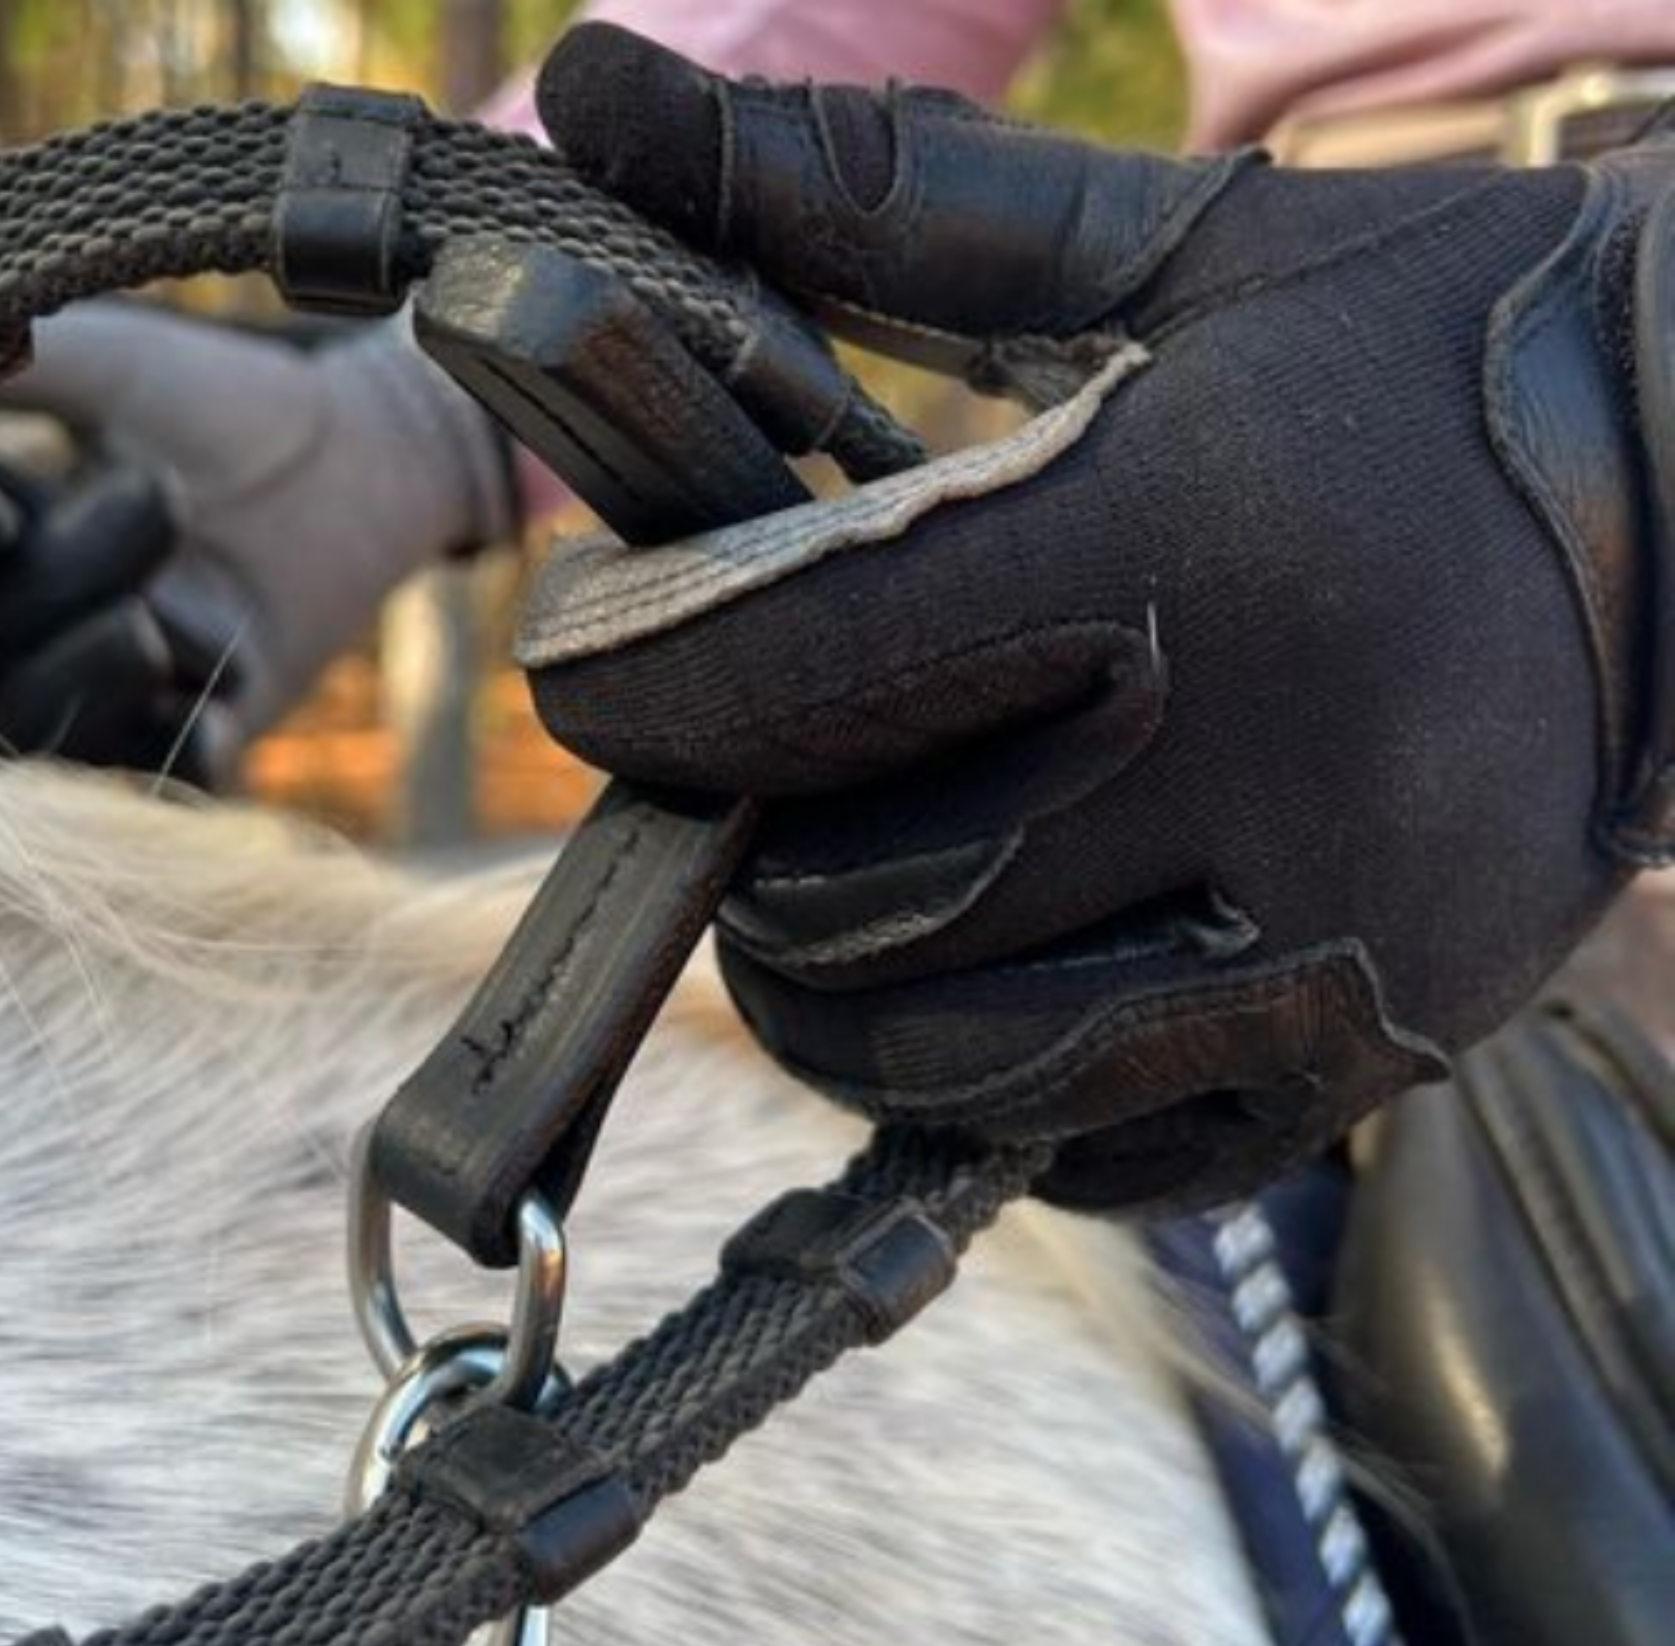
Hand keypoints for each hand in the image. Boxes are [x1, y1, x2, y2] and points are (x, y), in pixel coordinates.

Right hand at [0, 302, 516, 787]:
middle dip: (60, 574)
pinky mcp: (181, 745)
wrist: (364, 460)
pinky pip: (140, 783)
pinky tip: (216, 705)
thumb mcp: (104, 364)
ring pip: (24, 730)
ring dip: (84, 677)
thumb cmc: (222, 403)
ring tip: (155, 624)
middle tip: (169, 498)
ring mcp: (94, 694)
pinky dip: (171, 748)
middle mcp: (10, 622)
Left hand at [520, 24, 1674, 1210]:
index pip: (802, 664)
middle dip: (727, 867)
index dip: (633, 679)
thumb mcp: (1179, 250)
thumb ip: (880, 188)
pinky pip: (1106, 1161)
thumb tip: (608, 82)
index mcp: (1192, 543)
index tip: (583, 663)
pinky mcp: (1374, 1058)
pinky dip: (992, 1112)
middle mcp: (1268, 770)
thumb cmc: (1437, 352)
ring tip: (815, 921)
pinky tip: (976, 1013)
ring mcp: (1333, 949)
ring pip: (960, 1070)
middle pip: (855, 906)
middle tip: (705, 803)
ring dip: (831, 1013)